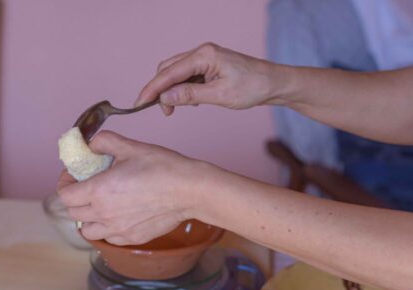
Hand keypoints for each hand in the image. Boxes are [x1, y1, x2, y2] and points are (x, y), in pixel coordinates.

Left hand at [57, 131, 208, 245]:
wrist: (188, 190)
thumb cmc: (161, 167)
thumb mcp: (130, 146)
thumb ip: (105, 142)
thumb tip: (92, 144)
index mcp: (98, 191)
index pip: (65, 195)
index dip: (65, 183)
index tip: (73, 175)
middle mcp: (104, 215)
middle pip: (73, 212)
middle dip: (74, 197)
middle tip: (85, 186)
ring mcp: (118, 230)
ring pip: (87, 230)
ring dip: (87, 217)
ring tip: (99, 204)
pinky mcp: (132, 238)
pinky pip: (108, 238)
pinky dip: (106, 229)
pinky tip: (117, 215)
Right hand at [134, 42, 277, 114]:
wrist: (273, 84)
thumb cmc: (252, 87)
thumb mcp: (220, 95)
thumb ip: (190, 95)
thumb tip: (165, 97)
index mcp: (204, 55)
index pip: (168, 73)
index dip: (151, 89)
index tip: (139, 104)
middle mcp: (201, 53)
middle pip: (167, 70)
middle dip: (159, 90)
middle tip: (162, 112)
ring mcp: (204, 58)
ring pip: (175, 74)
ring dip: (170, 91)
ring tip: (174, 110)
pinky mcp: (207, 66)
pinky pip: (186, 77)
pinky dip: (181, 89)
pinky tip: (189, 102)